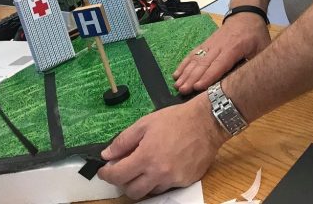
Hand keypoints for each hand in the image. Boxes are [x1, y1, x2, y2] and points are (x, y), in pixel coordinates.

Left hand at [99, 94, 226, 198]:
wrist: (206, 122)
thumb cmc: (176, 119)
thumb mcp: (145, 123)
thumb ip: (123, 140)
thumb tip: (107, 154)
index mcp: (146, 157)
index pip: (118, 176)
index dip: (107, 175)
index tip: (105, 171)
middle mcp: (159, 173)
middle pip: (132, 192)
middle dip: (123, 182)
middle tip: (124, 170)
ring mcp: (173, 180)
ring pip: (149, 192)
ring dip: (141, 183)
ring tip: (143, 168)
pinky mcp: (185, 181)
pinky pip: (166, 187)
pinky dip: (158, 181)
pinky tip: (161, 167)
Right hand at [173, 14, 270, 93]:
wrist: (246, 14)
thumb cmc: (255, 34)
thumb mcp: (262, 48)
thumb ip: (254, 64)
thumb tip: (248, 83)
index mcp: (234, 48)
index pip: (219, 64)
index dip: (208, 76)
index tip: (197, 87)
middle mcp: (219, 46)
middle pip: (204, 63)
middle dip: (192, 78)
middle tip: (182, 90)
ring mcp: (211, 44)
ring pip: (196, 58)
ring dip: (185, 72)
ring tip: (177, 85)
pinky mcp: (206, 43)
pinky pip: (193, 53)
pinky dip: (184, 63)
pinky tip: (177, 73)